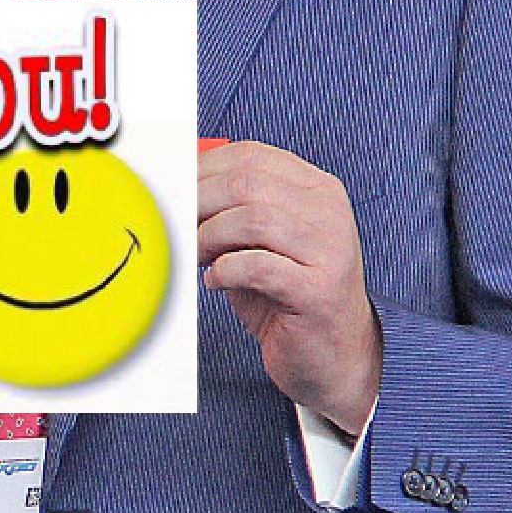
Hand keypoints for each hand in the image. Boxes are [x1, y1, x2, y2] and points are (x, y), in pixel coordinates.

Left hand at [197, 140, 381, 435]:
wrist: (336, 357)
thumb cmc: (288, 296)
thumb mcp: (262, 241)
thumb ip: (232, 209)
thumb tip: (179, 186)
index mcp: (317, 188)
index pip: (251, 156)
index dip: (204, 168)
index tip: (175, 186)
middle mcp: (329, 212)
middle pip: (246, 183)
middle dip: (199, 201)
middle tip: (177, 222)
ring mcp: (330, 250)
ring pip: (251, 218)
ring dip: (209, 236)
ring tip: (196, 254)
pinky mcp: (319, 291)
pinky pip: (257, 266)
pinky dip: (224, 270)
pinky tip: (216, 280)